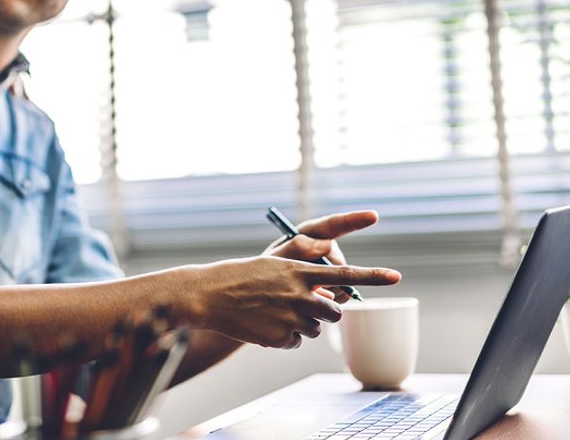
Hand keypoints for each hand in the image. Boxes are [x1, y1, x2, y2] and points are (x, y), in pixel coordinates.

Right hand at [189, 256, 399, 348]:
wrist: (209, 295)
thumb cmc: (239, 276)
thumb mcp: (273, 264)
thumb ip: (302, 273)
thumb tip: (326, 285)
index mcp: (299, 272)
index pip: (346, 275)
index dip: (373, 276)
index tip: (396, 276)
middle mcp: (300, 295)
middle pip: (334, 312)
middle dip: (325, 312)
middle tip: (302, 306)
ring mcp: (291, 318)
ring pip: (315, 329)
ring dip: (302, 324)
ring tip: (273, 312)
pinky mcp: (280, 338)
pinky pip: (295, 342)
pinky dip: (285, 336)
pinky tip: (264, 325)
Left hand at [265, 210, 378, 301]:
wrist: (268, 293)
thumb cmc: (267, 271)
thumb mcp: (273, 259)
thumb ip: (294, 249)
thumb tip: (326, 244)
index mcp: (309, 234)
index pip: (333, 225)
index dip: (354, 220)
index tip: (372, 216)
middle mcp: (325, 246)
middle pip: (339, 260)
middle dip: (326, 276)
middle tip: (307, 284)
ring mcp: (333, 266)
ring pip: (344, 279)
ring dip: (327, 288)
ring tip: (303, 290)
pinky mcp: (339, 284)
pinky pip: (343, 293)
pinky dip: (332, 298)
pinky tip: (315, 298)